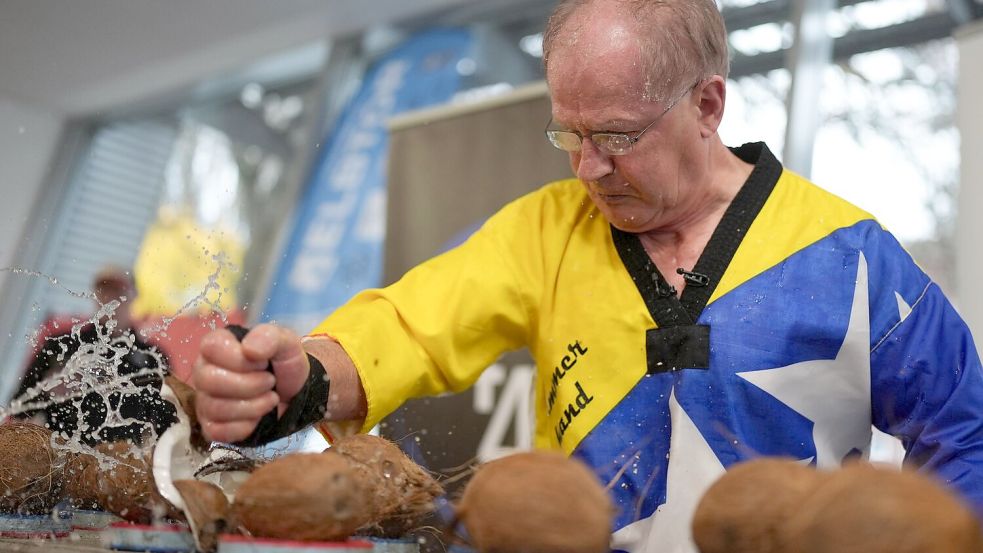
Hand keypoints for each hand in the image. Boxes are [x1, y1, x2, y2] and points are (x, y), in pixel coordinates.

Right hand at [192, 323, 309, 442]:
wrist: (295, 394)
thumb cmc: (284, 364)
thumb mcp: (286, 342)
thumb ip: (270, 336)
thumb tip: (249, 349)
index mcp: (217, 346)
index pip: (211, 347)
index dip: (240, 359)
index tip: (262, 363)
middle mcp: (204, 371)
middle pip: (209, 380)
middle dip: (249, 385)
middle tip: (270, 382)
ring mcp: (205, 400)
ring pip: (214, 408)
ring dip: (252, 406)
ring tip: (271, 398)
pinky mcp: (210, 426)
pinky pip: (217, 431)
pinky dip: (245, 427)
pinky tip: (259, 418)